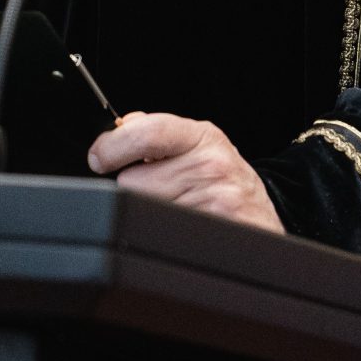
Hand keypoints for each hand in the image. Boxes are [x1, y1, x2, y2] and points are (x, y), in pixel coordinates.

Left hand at [87, 111, 282, 231]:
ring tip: (174, 205)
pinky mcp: (210, 233)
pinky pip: (158, 232)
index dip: (113, 146)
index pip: (147, 132)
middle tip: (156, 187)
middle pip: (133, 180)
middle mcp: (210, 165)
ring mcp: (212, 201)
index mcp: (202, 136)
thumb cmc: (224, 179)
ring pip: (140, 210)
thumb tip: (121, 127)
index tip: (100, 158)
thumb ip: (158, 132)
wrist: (260, 217)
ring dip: (146, 210)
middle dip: (132, 186)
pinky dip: (159, 230)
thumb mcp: (198, 144)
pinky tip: (180, 223)